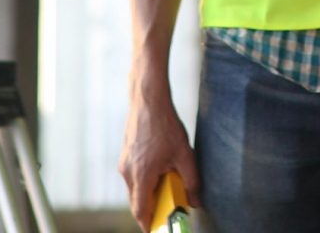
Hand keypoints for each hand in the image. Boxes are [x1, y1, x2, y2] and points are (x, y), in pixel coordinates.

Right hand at [118, 88, 200, 230]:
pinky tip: (159, 167)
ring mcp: (124, 162)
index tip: (157, 229)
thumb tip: (195, 201)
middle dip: (151, 208)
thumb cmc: (165, 124)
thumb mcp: (184, 154)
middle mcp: (128, 171)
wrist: (148, 99)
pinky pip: (133, 174)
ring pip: (134, 188)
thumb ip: (191, 180)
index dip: (149, 223)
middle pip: (136, 201)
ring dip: (148, 191)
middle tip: (167, 208)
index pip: (141, 210)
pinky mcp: (125, 153)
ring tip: (167, 183)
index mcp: (141, 175)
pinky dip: (144, 179)